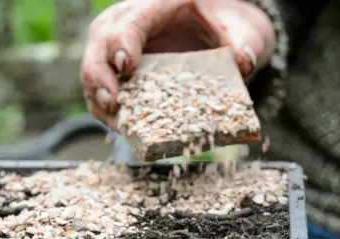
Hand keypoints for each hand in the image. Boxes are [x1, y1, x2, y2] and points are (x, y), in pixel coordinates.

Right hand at [80, 0, 275, 126]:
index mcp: (156, 4)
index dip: (122, 43)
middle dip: (100, 74)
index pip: (129, 21)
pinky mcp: (117, 69)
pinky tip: (119, 125)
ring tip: (114, 121)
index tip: (127, 67)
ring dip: (98, 98)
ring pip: (94, 67)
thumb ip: (245, 41)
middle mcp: (128, 21)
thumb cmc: (224, 25)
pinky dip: (105, 109)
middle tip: (112, 101)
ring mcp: (118, 46)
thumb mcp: (241, 27)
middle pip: (100, 42)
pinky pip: (101, 89)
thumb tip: (244, 61)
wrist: (217, 32)